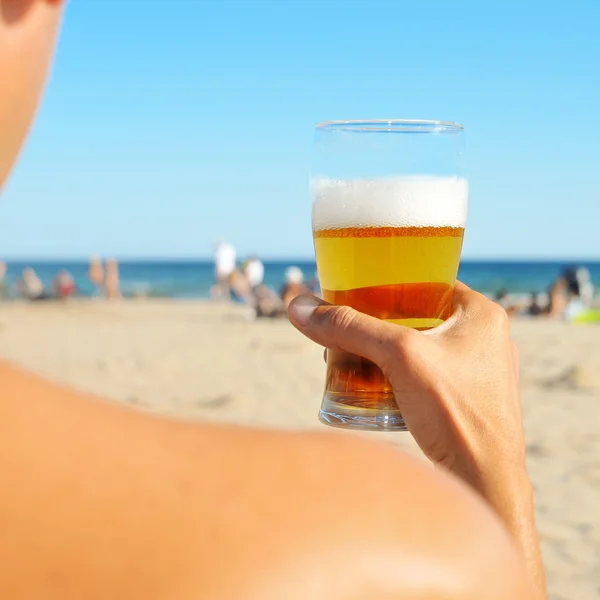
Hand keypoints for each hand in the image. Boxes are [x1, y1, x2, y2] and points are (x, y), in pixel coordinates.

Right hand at [289, 282, 544, 598]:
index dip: (386, 285)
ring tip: (351, 359)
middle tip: (345, 332)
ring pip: (420, 347)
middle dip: (378, 325)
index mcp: (482, 312)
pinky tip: (373, 387)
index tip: (353, 294)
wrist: (485, 482)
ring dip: (385, 352)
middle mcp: (486, 337)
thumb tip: (299, 306)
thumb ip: (349, 328)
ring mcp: (480, 370)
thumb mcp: (399, 357)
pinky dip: (398, 375)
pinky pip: (426, 374)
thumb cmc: (455, 412)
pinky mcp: (470, 399)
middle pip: (417, 316)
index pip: (426, 282)